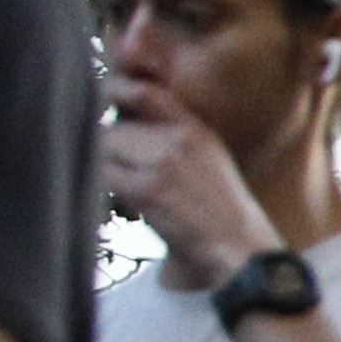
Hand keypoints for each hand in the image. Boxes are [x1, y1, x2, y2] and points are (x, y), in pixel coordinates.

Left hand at [97, 77, 284, 291]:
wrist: (239, 250)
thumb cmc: (220, 214)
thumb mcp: (210, 161)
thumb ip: (174, 138)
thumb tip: (124, 126)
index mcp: (196, 129)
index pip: (147, 93)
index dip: (119, 91)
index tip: (103, 103)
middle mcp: (179, 139)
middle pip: (117, 125)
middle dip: (109, 147)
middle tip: (120, 172)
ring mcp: (163, 162)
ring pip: (105, 146)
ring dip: (103, 166)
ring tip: (125, 190)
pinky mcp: (147, 188)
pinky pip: (103, 174)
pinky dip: (101, 186)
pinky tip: (121, 203)